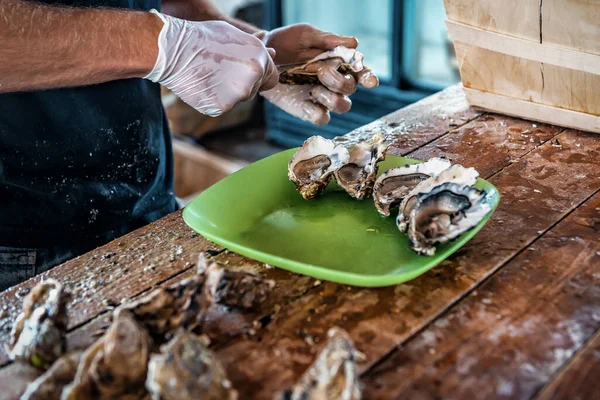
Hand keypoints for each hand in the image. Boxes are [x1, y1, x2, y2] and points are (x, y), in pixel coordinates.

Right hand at [145, 10, 277, 116]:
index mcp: (260, 58)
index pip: (272, 78)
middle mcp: (253, 78)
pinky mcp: (221, 107)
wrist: (172, 50)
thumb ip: (256, 49)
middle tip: (221, 70)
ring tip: (210, 74)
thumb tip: (273, 54)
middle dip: (243, 83)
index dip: (261, 76)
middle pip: (255, 90)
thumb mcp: (233, 35)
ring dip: (228, 91)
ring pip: (238, 99)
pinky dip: (214, 99)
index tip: (245, 71)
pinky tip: (202, 84)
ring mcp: (237, 95)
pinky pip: (223, 106)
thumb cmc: (202, 37)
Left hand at [260, 23, 378, 124]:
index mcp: (340, 62)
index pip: (361, 71)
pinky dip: (318, 113)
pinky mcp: (306, 110)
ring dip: (333, 99)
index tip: (368, 80)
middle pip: (351, 89)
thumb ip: (327, 39)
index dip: (368, 77)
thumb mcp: (305, 35)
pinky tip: (306, 103)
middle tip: (322, 72)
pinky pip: (322, 119)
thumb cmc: (286, 42)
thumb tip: (353, 43)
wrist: (261, 57)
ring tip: (314, 88)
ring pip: (343, 106)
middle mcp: (334, 81)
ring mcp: (321, 97)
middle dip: (341, 83)